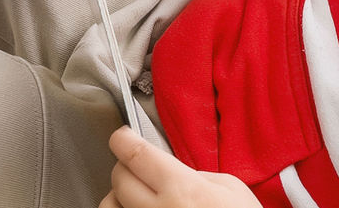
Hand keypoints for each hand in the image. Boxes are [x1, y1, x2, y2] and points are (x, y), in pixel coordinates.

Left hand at [100, 127, 260, 207]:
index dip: (122, 140)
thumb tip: (171, 171)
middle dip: (124, 165)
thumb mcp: (229, 187)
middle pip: (119, 179)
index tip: (122, 137)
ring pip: (109, 206)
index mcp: (182, 189)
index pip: (136, 155)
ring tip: (133, 193)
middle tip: (136, 164)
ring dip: (117, 195)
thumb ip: (194, 174)